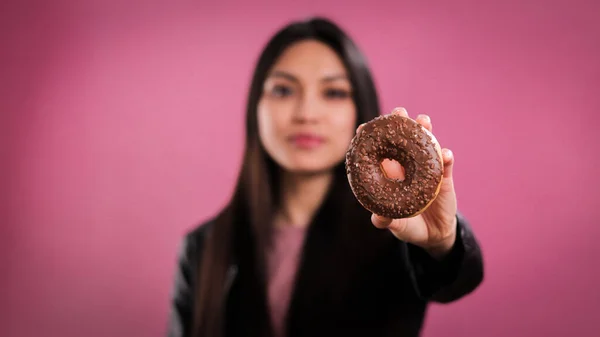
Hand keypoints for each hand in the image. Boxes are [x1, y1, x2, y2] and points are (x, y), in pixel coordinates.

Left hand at [361, 107, 458, 259]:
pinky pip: (445, 164)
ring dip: (426, 131)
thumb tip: (379, 218)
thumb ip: (385, 221)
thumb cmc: (408, 224)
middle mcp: (407, 166)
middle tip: (399, 111)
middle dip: (401, 123)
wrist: (433, 234)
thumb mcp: (395, 224)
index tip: (365, 127)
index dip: (374, 138)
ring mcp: (426, 169)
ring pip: (426, 145)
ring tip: (423, 121)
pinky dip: (445, 157)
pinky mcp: (444, 178)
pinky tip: (445, 154)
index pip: (381, 151)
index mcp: (390, 174)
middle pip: (404, 140)